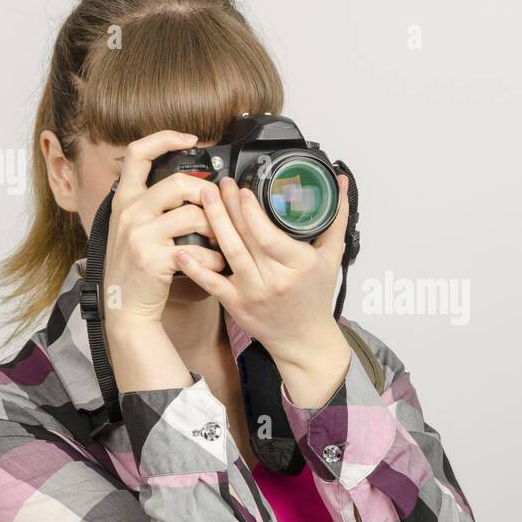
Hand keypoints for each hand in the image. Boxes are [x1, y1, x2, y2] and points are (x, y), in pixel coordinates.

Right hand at [100, 130, 227, 339]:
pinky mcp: (154, 258)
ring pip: (194, 215)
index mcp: (124, 200)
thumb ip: (151, 204)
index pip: (137, 153)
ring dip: (217, 230)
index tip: (189, 139)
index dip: (164, 139)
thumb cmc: (136, 268)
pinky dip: (214, 259)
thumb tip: (190, 184)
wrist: (124, 307)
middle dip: (208, 195)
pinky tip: (215, 265)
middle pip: (179, 183)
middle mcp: (129, 212)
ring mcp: (139, 234)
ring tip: (221, 242)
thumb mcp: (132, 228)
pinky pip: (198, 249)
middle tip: (219, 209)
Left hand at [174, 172, 353, 404]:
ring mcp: (253, 293)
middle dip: (229, 206)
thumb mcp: (332, 257)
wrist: (303, 338)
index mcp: (300, 265)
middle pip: (246, 237)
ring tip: (204, 199)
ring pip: (229, 253)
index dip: (251, 211)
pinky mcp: (236, 304)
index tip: (242, 189)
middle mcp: (275, 279)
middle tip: (219, 184)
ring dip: (214, 223)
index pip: (270, 235)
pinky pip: (212, 283)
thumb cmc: (315, 297)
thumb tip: (340, 184)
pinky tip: (181, 249)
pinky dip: (195, 267)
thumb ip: (335, 219)